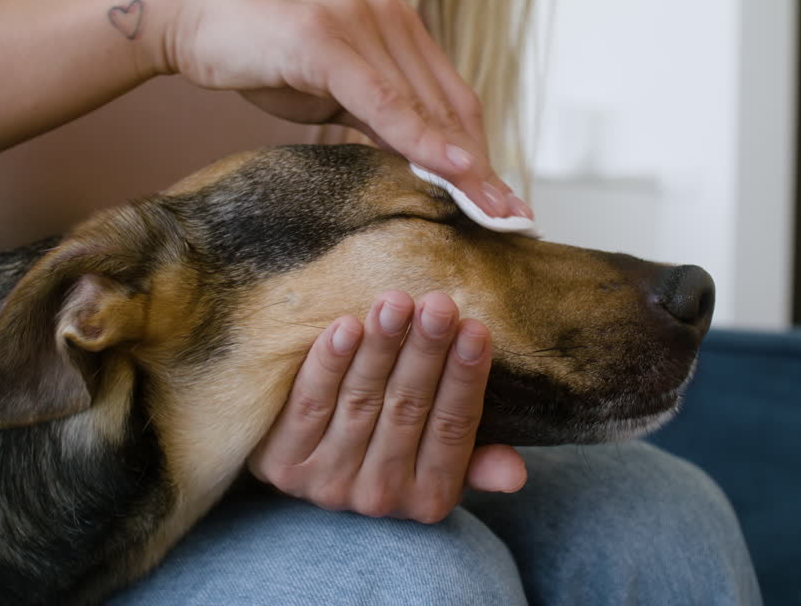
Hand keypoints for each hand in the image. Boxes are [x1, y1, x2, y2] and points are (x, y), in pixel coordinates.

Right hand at [144, 0, 528, 219]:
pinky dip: (420, 138)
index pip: (451, 98)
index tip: (500, 199)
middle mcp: (389, 17)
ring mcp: (360, 23)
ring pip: (426, 105)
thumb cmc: (256, 48)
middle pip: (451, 104)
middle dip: (483, 167)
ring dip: (463, 163)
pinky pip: (385, 100)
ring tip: (491, 208)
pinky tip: (450, 170)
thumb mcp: (329, 86)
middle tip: (511, 216)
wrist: (188, 12)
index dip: (479, 152)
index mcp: (395, 24)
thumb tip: (411, 153)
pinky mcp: (327, 40)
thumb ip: (373, 111)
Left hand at [248, 291, 526, 522]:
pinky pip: (311, 405)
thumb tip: (516, 473)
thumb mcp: (439, 462)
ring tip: (396, 303)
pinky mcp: (284, 463)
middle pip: (408, 410)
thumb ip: (476, 462)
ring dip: (380, 348)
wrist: (309, 470)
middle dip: (425, 352)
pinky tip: (346, 327)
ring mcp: (328, 482)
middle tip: (439, 305)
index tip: (475, 328)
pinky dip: (328, 364)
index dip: (464, 379)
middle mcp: (380, 496)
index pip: (454, 429)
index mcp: (430, 497)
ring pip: (360, 401)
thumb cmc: (391, 448)